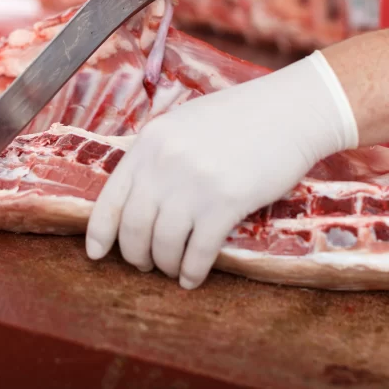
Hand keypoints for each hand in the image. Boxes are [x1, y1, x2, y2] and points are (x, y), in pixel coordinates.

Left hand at [85, 52, 357, 288]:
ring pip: (163, 244)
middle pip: (133, 227)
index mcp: (150, 141)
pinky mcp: (226, 202)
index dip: (99, 233)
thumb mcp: (185, 124)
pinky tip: (193, 277)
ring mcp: (194, 183)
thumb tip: (139, 193)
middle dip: (135, 255)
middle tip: (144, 264)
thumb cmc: (243, 116)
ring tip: (173, 269)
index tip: (97, 253)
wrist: (292, 111)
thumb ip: (159, 155)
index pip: (110, 197)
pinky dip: (192, 271)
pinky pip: (198, 251)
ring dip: (165, 265)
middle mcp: (165, 162)